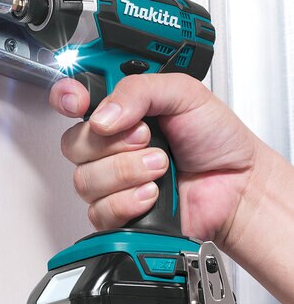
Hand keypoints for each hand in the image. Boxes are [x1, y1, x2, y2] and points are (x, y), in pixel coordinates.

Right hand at [49, 73, 260, 248]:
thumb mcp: (184, 94)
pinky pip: (99, 210)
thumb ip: (139, 91)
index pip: (71, 100)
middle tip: (147, 138)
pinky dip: (128, 201)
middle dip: (113, 143)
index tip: (78, 102)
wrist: (237, 186)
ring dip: (126, 172)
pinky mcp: (117, 212)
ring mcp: (111, 180)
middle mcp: (109, 145)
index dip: (65, 99)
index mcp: (119, 111)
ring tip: (159, 167)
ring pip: (84, 179)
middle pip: (73, 144)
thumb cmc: (215, 139)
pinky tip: (151, 194)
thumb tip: (102, 115)